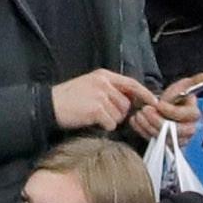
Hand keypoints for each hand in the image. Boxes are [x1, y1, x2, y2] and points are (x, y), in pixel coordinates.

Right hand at [46, 69, 163, 128]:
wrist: (49, 105)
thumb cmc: (68, 99)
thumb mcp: (89, 86)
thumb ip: (108, 89)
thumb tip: (128, 101)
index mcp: (102, 75)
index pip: (131, 83)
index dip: (144, 93)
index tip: (154, 102)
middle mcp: (103, 83)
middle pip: (126, 104)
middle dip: (118, 113)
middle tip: (100, 113)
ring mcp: (100, 95)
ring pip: (119, 116)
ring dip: (109, 120)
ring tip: (93, 115)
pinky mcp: (97, 108)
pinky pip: (111, 124)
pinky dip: (102, 126)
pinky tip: (90, 120)